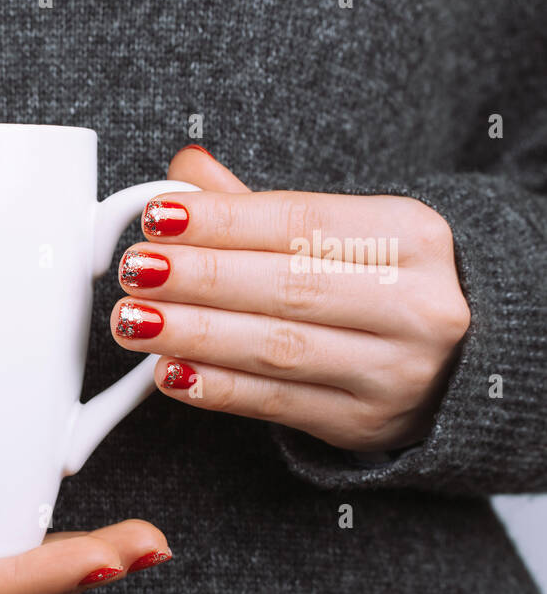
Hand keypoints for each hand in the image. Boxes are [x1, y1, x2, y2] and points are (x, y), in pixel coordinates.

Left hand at [112, 146, 470, 451]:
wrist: (458, 365)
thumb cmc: (377, 286)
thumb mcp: (340, 234)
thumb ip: (256, 209)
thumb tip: (184, 172)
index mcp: (409, 236)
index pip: (301, 221)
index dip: (223, 220)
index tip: (157, 217)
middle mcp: (414, 303)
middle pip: (287, 286)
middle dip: (200, 277)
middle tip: (137, 270)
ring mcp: (393, 369)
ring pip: (277, 347)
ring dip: (194, 334)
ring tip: (134, 320)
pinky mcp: (362, 422)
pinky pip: (275, 403)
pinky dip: (216, 388)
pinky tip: (169, 371)